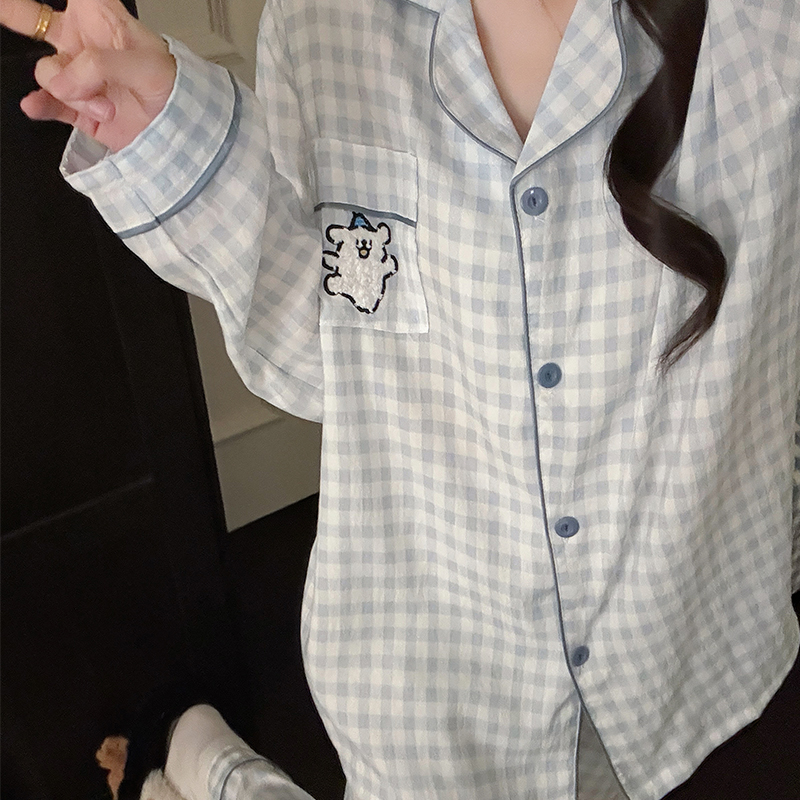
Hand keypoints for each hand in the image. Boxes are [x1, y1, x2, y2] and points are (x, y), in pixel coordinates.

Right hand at [0, 0, 176, 150]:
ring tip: (107, 105)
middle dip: (10, 9)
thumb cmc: (175, 90)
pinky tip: (35, 106)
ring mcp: (77, 76)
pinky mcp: (77, 108)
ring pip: (48, 73)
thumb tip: (66, 82)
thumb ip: (102, 65)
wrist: (182, 135)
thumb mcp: (146, 67)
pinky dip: (40, 105)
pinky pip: (46, 103)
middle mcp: (83, 42)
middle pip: (34, 16)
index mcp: (103, 18)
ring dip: (75, 94)